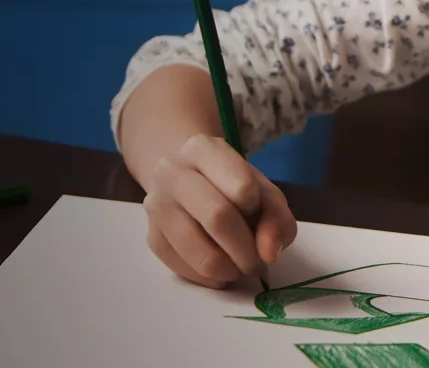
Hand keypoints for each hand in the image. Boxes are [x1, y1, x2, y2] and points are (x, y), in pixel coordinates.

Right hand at [142, 134, 297, 288]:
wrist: (186, 181)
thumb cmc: (232, 185)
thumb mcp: (264, 191)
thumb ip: (276, 219)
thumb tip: (269, 254)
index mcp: (204, 150)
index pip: (242, 188)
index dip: (258, 211)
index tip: (259, 217)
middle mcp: (173, 172)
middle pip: (218, 218)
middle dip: (247, 251)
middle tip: (257, 263)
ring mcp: (157, 206)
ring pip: (200, 253)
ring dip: (229, 270)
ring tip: (239, 266)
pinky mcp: (152, 237)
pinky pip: (185, 271)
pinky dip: (211, 278)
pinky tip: (219, 266)